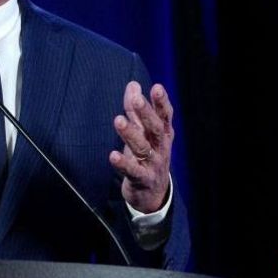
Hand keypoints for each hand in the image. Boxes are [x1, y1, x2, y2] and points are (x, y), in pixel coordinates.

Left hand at [108, 81, 172, 212]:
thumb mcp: (143, 132)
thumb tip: (133, 84)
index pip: (164, 115)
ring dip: (131, 134)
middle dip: (146, 113)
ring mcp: (153, 164)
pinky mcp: (142, 179)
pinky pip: (132, 171)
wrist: (153, 193)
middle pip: (154, 128)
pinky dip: (123, 163)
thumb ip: (136, 109)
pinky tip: (113, 155)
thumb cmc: (147, 155)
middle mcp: (161, 147)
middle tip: (136, 100)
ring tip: (118, 120)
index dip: (161, 102)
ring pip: (142, 147)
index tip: (157, 87)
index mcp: (163, 134)